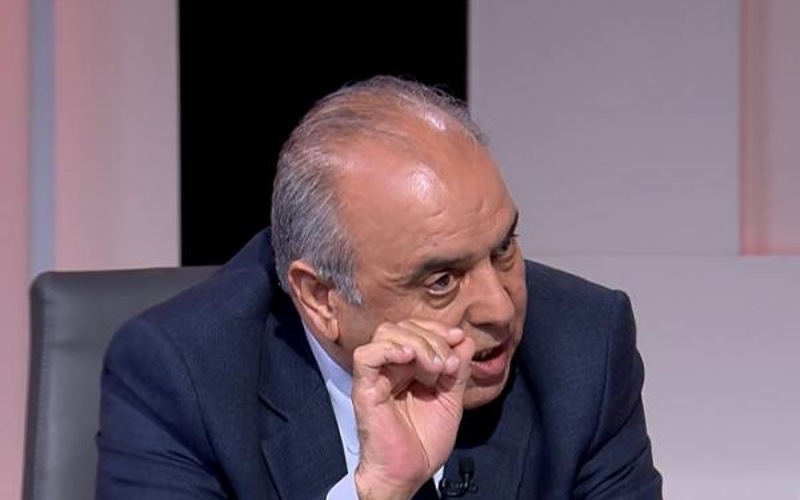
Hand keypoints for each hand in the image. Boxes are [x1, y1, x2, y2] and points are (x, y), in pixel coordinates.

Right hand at [351, 319, 474, 498]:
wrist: (409, 473)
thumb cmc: (424, 442)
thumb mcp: (451, 400)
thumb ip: (458, 370)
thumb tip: (465, 339)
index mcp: (408, 367)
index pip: (417, 329)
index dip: (438, 328)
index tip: (459, 339)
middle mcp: (390, 367)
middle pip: (403, 327)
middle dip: (432, 337)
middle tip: (448, 364)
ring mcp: (376, 376)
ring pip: (386, 333)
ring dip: (417, 342)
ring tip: (435, 367)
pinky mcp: (364, 388)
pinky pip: (366, 355)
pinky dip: (388, 349)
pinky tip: (408, 358)